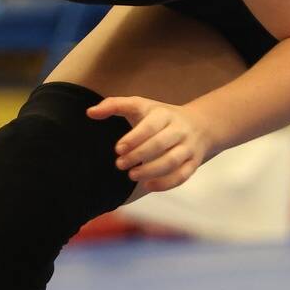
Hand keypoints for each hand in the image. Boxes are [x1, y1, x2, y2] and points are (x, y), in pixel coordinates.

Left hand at [88, 95, 214, 193]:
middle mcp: (179, 129)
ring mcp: (188, 147)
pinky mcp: (193, 163)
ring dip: (151, 171)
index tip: (118, 149)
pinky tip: (148, 185)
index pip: (150, 126)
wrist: (200, 125)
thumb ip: (114, 105)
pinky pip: (182, 176)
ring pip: (172, 161)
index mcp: (164, 114)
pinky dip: (166, 183)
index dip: (134, 138)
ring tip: (132, 175)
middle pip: (160, 144)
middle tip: (120, 164)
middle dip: (138, 156)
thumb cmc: (160, 116)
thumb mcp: (140, 105)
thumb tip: (90, 112)